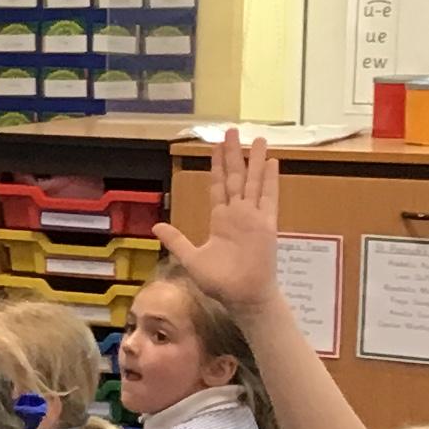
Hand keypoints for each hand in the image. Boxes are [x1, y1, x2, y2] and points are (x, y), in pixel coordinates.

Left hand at [150, 134, 279, 312]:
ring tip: (257, 139)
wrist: (242, 297)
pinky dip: (270, 181)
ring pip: (253, 182)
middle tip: (232, 131)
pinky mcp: (266, 225)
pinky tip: (272, 163)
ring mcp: (253, 218)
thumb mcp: (191, 258)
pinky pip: (269, 198)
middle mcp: (237, 214)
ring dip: (255, 161)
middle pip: (236, 177)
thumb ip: (176, 239)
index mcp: (220, 220)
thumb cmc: (219, 282)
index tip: (216, 146)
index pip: (219, 186)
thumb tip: (156, 225)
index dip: (217, 166)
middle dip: (234, 154)